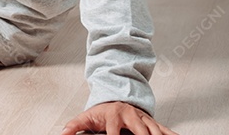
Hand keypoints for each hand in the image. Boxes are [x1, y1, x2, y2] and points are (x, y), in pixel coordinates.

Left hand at [61, 101, 177, 134]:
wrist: (115, 98)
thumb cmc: (101, 111)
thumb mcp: (86, 117)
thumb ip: (74, 126)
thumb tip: (62, 134)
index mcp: (114, 116)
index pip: (114, 130)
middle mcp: (131, 116)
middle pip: (140, 131)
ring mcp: (143, 119)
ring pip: (155, 131)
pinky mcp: (152, 122)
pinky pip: (166, 130)